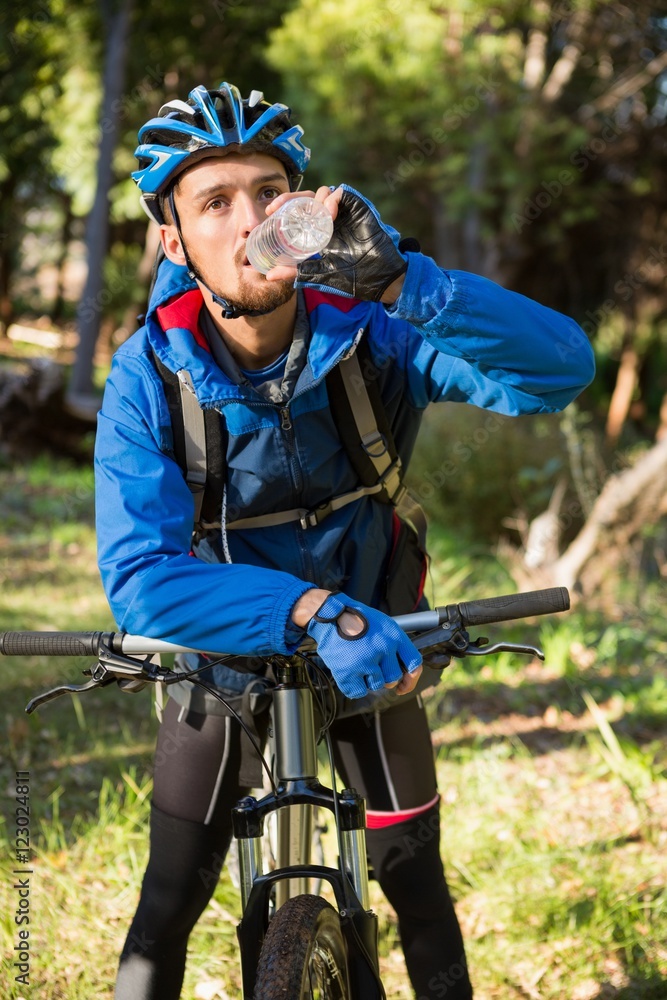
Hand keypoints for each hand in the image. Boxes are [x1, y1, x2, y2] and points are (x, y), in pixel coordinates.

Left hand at [264, 185, 407, 302]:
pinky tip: (330, 211)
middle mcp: (329, 217)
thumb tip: (268, 275)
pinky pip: (342, 194)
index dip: (283, 206)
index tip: (269, 211)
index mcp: (318, 229)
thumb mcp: (315, 273)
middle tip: (277, 208)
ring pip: (323, 192)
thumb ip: (293, 272)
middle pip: (307, 197)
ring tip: (312, 216)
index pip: (298, 209)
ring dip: (314, 201)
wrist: (378, 278)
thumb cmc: (350, 276)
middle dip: (290, 198)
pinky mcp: (357, 206)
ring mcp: (344, 210)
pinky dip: (334, 199)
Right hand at [301, 591, 421, 699]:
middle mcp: (383, 649)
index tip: (404, 685)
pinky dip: (353, 686)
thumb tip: (403, 670)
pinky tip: (349, 672)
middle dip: (384, 677)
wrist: (330, 616)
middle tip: (372, 668)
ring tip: (356, 663)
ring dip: (367, 679)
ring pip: (376, 685)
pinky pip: (358, 691)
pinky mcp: (349, 672)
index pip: (414, 663)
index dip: (411, 678)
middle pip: (393, 678)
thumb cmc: (355, 619)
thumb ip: (394, 644)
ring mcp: (366, 661)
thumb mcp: (382, 624)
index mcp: (394, 636)